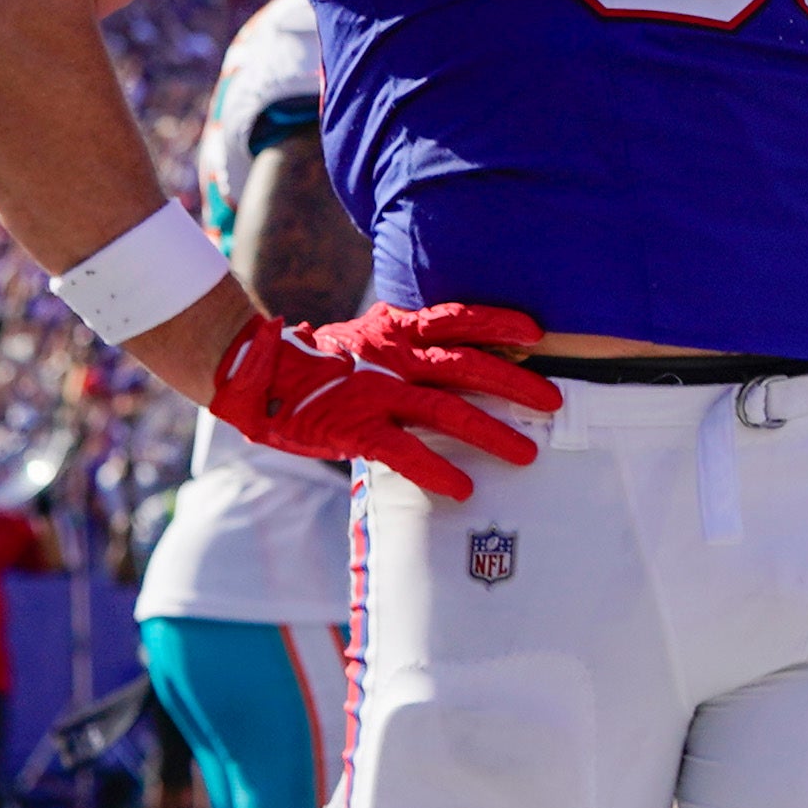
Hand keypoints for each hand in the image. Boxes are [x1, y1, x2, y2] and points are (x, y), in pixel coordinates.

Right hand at [209, 301, 555, 501]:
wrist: (253, 373)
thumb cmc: (320, 363)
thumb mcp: (369, 340)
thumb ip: (409, 348)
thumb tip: (459, 361)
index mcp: (396, 330)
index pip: (456, 319)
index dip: (498, 324)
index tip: (537, 334)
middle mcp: (392, 357)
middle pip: (466, 366)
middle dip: (515, 384)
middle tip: (555, 402)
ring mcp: (375, 391)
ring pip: (446, 410)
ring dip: (491, 433)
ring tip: (526, 453)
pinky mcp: (354, 427)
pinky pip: (404, 451)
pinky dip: (437, 470)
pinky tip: (463, 488)